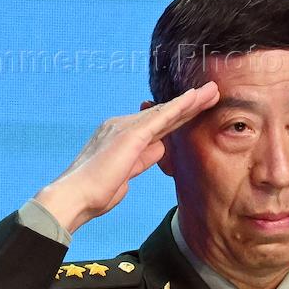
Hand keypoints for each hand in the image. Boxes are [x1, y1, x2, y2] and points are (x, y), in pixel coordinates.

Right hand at [33, 82, 219, 233]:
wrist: (76, 198)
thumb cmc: (97, 194)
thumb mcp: (127, 174)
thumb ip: (143, 159)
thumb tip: (161, 147)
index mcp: (121, 136)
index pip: (157, 125)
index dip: (179, 118)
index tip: (197, 111)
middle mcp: (121, 125)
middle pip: (163, 114)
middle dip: (189, 104)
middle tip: (211, 92)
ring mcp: (125, 127)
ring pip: (166, 112)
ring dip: (191, 101)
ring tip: (212, 91)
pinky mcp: (131, 135)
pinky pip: (161, 117)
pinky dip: (180, 107)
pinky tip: (195, 99)